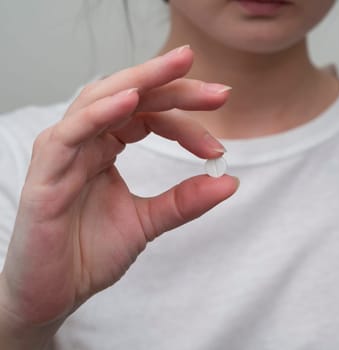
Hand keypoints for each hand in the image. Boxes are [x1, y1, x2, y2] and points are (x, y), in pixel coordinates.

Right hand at [0, 45, 237, 338]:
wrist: (52, 296)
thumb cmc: (88, 254)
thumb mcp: (147, 222)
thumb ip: (184, 201)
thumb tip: (230, 182)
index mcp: (105, 147)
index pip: (150, 116)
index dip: (187, 123)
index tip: (219, 149)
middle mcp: (85, 142)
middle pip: (129, 96)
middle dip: (173, 84)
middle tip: (219, 90)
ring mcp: (62, 154)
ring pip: (98, 101)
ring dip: (140, 81)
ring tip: (178, 68)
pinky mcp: (44, 176)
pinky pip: (70, 134)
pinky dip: (99, 114)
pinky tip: (131, 100)